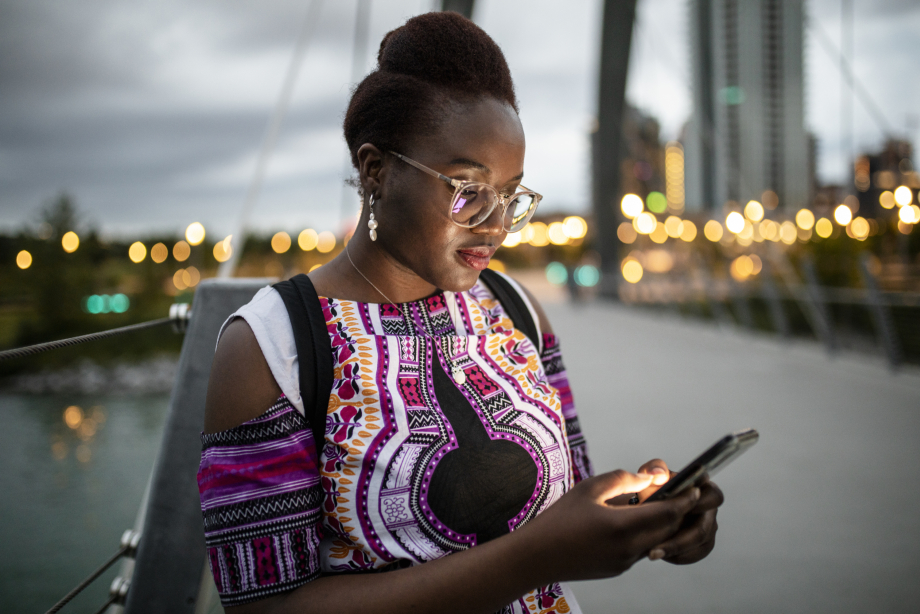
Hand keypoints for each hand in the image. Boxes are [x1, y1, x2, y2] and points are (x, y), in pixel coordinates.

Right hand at [519, 469, 701, 583]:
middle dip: (676, 510)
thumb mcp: (590, 489)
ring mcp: (625, 562)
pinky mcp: (618, 569)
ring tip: (650, 503)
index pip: (669, 512)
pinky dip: (644, 533)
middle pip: (668, 528)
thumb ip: (623, 479)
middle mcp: (630, 549)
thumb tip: (649, 477)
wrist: (537, 556)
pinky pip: (641, 549)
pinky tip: (628, 520)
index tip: (693, 487)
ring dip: (660, 523)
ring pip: (656, 540)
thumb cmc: (559, 519)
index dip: (684, 498)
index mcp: (624, 526)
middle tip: (676, 491)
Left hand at [634, 459, 723, 564]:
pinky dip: (678, 556)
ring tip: (653, 552)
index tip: (678, 511)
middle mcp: (709, 508)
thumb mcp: (648, 475)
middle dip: (682, 538)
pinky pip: (695, 554)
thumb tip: (660, 474)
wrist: (642, 510)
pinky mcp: (701, 544)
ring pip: (700, 544)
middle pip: (705, 528)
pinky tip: (661, 554)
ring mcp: (707, 527)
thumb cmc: (651, 490)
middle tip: (659, 542)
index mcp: (702, 488)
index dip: (700, 504)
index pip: (713, 496)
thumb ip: (654, 469)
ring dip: (676, 549)